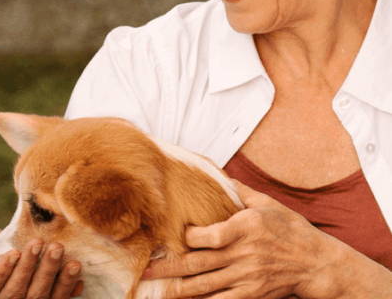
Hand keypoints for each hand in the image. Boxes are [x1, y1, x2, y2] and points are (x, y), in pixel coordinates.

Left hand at [0, 228, 82, 298]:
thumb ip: (33, 255)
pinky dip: (1, 272)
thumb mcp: (12, 249)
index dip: (64, 287)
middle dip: (48, 274)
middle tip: (57, 248)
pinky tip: (12, 254)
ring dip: (27, 268)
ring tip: (36, 244)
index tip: (76, 265)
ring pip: (13, 295)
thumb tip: (67, 254)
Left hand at [142, 182, 346, 297]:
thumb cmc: (291, 230)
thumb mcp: (268, 204)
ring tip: (156, 290)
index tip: (176, 234)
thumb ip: (240, 191)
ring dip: (178, 290)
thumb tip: (218, 174)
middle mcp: (244, 254)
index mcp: (246, 228)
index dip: (189, 237)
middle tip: (144, 269)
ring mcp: (247, 277)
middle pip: (199, 263)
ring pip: (205, 286)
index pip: (211, 236)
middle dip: (169, 268)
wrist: (318, 263)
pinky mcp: (252, 294)